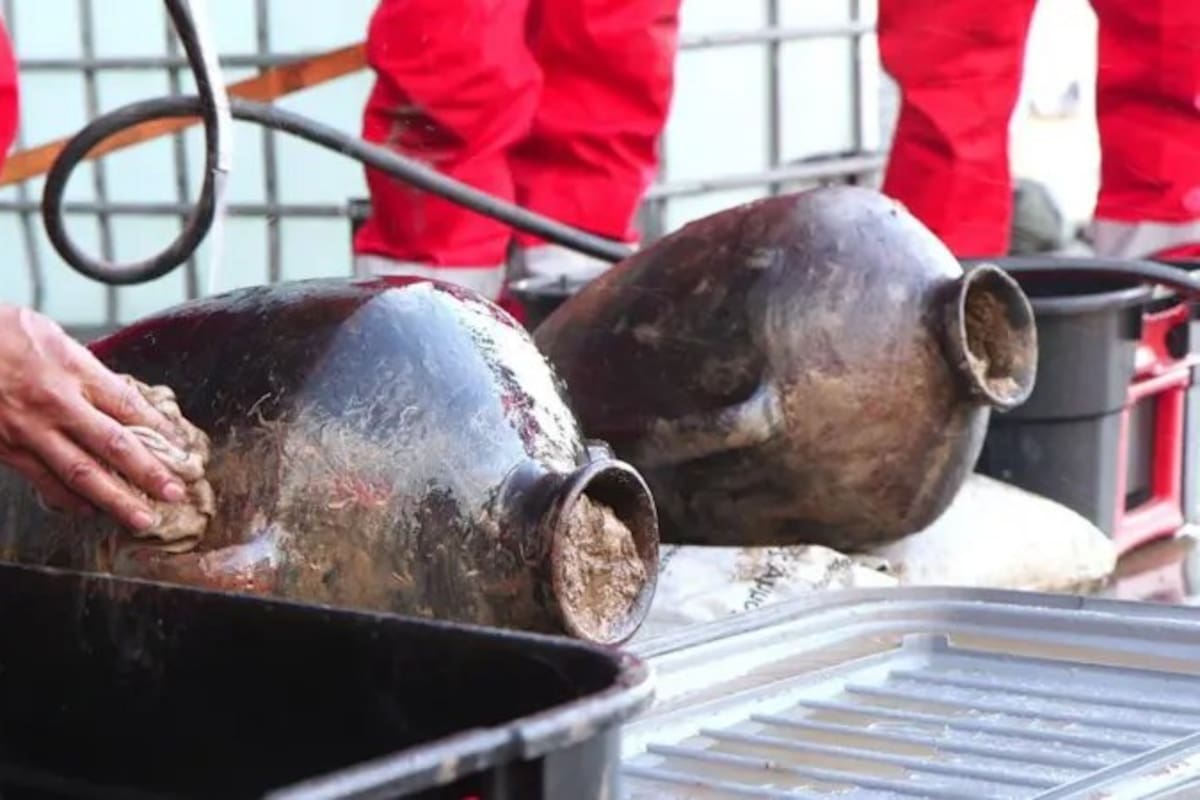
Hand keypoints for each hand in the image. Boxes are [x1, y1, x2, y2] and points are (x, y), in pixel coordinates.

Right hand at [0, 304, 187, 530]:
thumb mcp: (50, 334)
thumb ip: (85, 367)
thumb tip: (117, 393)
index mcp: (72, 369)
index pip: (129, 406)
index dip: (161, 431)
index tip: (182, 449)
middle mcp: (55, 403)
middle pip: (114, 445)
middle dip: (149, 473)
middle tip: (175, 492)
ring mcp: (29, 430)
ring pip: (81, 472)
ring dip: (115, 499)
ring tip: (142, 518)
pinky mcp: (6, 448)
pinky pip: (43, 481)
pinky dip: (69, 500)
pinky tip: (90, 510)